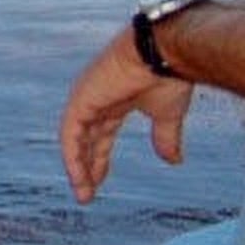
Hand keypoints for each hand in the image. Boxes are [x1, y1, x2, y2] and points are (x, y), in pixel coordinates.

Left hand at [56, 22, 192, 203]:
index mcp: (117, 100)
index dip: (99, 160)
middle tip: (86, 194)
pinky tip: (78, 176)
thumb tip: (173, 161)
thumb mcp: (168, 115)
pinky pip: (70, 133)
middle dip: (86, 167)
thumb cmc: (170, 73)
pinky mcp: (81, 99)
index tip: (98, 182)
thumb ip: (165, 137)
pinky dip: (73, 156)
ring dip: (78, 167)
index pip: (101, 135)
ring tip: (83, 193)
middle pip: (86, 139)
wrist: (168, 50)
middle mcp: (98, 99)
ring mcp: (87, 97)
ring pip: (75, 139)